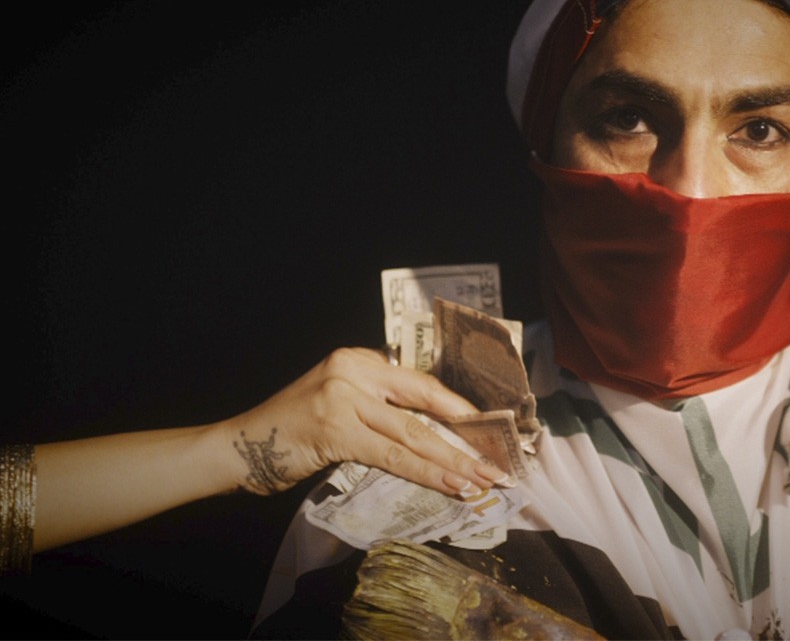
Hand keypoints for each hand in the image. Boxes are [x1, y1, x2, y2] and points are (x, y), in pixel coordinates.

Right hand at [219, 347, 510, 496]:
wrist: (237, 446)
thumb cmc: (292, 430)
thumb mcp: (337, 401)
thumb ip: (376, 403)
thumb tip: (431, 428)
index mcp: (359, 358)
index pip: (421, 383)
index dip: (458, 407)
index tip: (488, 428)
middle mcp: (354, 369)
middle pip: (425, 403)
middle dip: (466, 435)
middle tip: (498, 459)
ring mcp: (344, 397)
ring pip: (413, 434)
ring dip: (453, 460)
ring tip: (482, 479)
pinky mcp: (336, 429)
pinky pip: (393, 455)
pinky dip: (426, 472)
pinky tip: (450, 484)